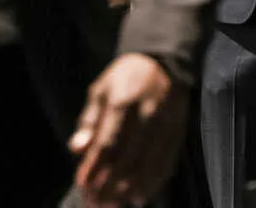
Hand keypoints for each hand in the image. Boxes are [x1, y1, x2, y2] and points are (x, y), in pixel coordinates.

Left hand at [69, 53, 188, 206]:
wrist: (163, 63)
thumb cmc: (124, 79)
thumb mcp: (100, 91)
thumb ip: (88, 121)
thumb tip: (77, 149)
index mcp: (122, 102)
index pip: (107, 144)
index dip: (94, 169)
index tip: (83, 188)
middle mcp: (146, 115)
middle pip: (128, 160)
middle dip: (110, 186)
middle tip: (97, 203)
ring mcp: (166, 125)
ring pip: (148, 166)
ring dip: (130, 190)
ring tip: (115, 204)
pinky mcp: (178, 132)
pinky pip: (167, 163)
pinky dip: (153, 183)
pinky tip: (140, 196)